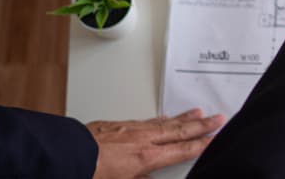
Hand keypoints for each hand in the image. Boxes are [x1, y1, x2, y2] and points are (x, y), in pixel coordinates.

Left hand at [87, 108, 223, 177]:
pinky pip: (148, 119)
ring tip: (198, 112)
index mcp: (146, 157)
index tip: (214, 138)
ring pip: (165, 122)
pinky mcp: (118, 124)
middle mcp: (143, 140)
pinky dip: (161, 118)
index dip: (200, 144)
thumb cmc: (89, 173)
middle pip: (179, 131)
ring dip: (184, 117)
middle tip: (218, 118)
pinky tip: (165, 117)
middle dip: (201, 125)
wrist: (66, 155)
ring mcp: (132, 129)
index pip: (181, 150)